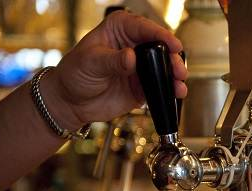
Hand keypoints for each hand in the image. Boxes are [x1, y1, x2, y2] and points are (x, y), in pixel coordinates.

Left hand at [41, 10, 186, 129]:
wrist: (72, 102)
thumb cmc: (75, 74)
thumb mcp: (90, 62)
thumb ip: (112, 60)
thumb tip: (131, 58)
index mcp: (119, 29)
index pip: (144, 27)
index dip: (161, 35)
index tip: (173, 45)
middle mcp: (134, 46)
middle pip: (160, 48)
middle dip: (172, 58)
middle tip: (177, 69)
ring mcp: (141, 67)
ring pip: (164, 67)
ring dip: (175, 76)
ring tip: (179, 84)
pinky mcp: (144, 86)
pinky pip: (161, 87)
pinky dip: (170, 90)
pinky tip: (175, 93)